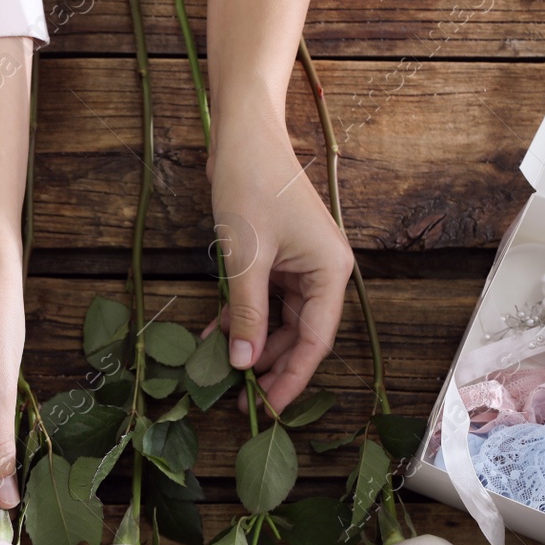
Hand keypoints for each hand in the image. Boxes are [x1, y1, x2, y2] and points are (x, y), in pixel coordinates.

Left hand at [208, 120, 354, 414]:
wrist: (242, 135)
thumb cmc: (250, 185)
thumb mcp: (245, 258)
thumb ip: (245, 313)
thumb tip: (241, 363)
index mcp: (331, 272)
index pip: (316, 340)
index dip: (292, 377)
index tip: (271, 409)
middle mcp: (323, 272)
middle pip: (300, 334)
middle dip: (269, 365)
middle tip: (239, 399)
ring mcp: (301, 265)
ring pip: (280, 321)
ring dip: (251, 344)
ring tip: (221, 371)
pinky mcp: (278, 258)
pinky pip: (264, 300)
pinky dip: (241, 317)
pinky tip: (214, 338)